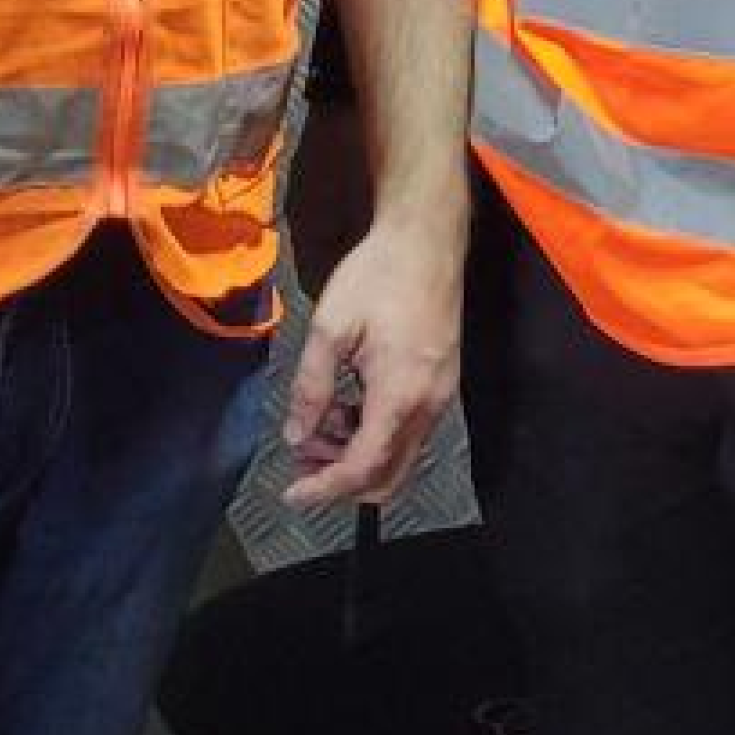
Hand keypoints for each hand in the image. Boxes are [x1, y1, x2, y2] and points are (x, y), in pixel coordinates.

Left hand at [282, 207, 466, 511]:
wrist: (426, 239)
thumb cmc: (378, 275)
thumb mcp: (330, 329)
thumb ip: (311, 389)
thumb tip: (297, 436)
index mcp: (400, 394)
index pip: (363, 467)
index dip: (325, 489)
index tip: (291, 495)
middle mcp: (429, 405)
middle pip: (388, 476)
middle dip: (340, 481)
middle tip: (300, 461)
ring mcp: (441, 395)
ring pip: (398, 456)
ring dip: (355, 456)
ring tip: (316, 424)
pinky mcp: (442, 383)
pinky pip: (408, 431)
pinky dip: (374, 435)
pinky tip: (345, 408)